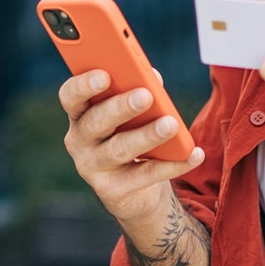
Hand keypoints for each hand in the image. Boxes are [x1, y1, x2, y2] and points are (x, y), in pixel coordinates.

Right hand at [59, 71, 204, 224]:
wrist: (135, 190)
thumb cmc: (131, 136)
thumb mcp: (132, 113)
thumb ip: (138, 91)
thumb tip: (153, 78)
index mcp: (80, 114)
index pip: (71, 96)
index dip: (83, 85)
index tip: (104, 75)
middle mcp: (79, 141)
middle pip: (96, 122)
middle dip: (121, 107)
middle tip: (146, 96)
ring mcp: (92, 167)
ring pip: (119, 149)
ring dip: (147, 135)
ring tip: (170, 124)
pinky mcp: (112, 191)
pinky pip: (144, 175)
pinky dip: (172, 164)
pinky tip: (193, 154)